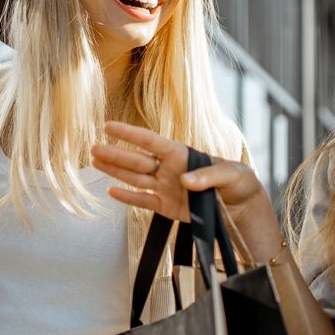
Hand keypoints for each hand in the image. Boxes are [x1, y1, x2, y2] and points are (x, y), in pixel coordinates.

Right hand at [90, 121, 283, 264]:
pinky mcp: (167, 207)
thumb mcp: (230, 174)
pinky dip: (128, 197)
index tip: (108, 126)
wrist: (243, 208)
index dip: (129, 134)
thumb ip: (208, 175)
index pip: (150, 142)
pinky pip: (143, 201)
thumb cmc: (239, 182)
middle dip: (115, 154)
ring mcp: (167, 188)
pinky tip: (111, 190)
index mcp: (182, 155)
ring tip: (94, 162)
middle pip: (137, 160)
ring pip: (135, 178)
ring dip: (115, 171)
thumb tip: (184, 180)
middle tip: (92, 148)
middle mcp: (170, 169)